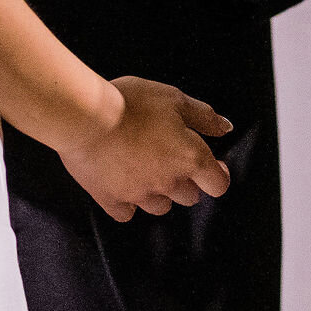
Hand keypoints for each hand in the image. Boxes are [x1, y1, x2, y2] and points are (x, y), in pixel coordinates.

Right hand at [59, 77, 233, 222]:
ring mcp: (140, 195)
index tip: (213, 166)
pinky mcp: (112, 201)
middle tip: (172, 159)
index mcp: (189, 157)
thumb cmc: (130, 103)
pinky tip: (122, 184)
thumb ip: (203, 116)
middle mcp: (169, 182)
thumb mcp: (174, 98)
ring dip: (159, 192)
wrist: (86, 118)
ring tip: (145, 169)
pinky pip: (127, 212)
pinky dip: (127, 202)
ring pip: (160, 207)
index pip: (218, 184)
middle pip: (189, 196)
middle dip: (186, 181)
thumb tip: (225, 128)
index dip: (218, 175)